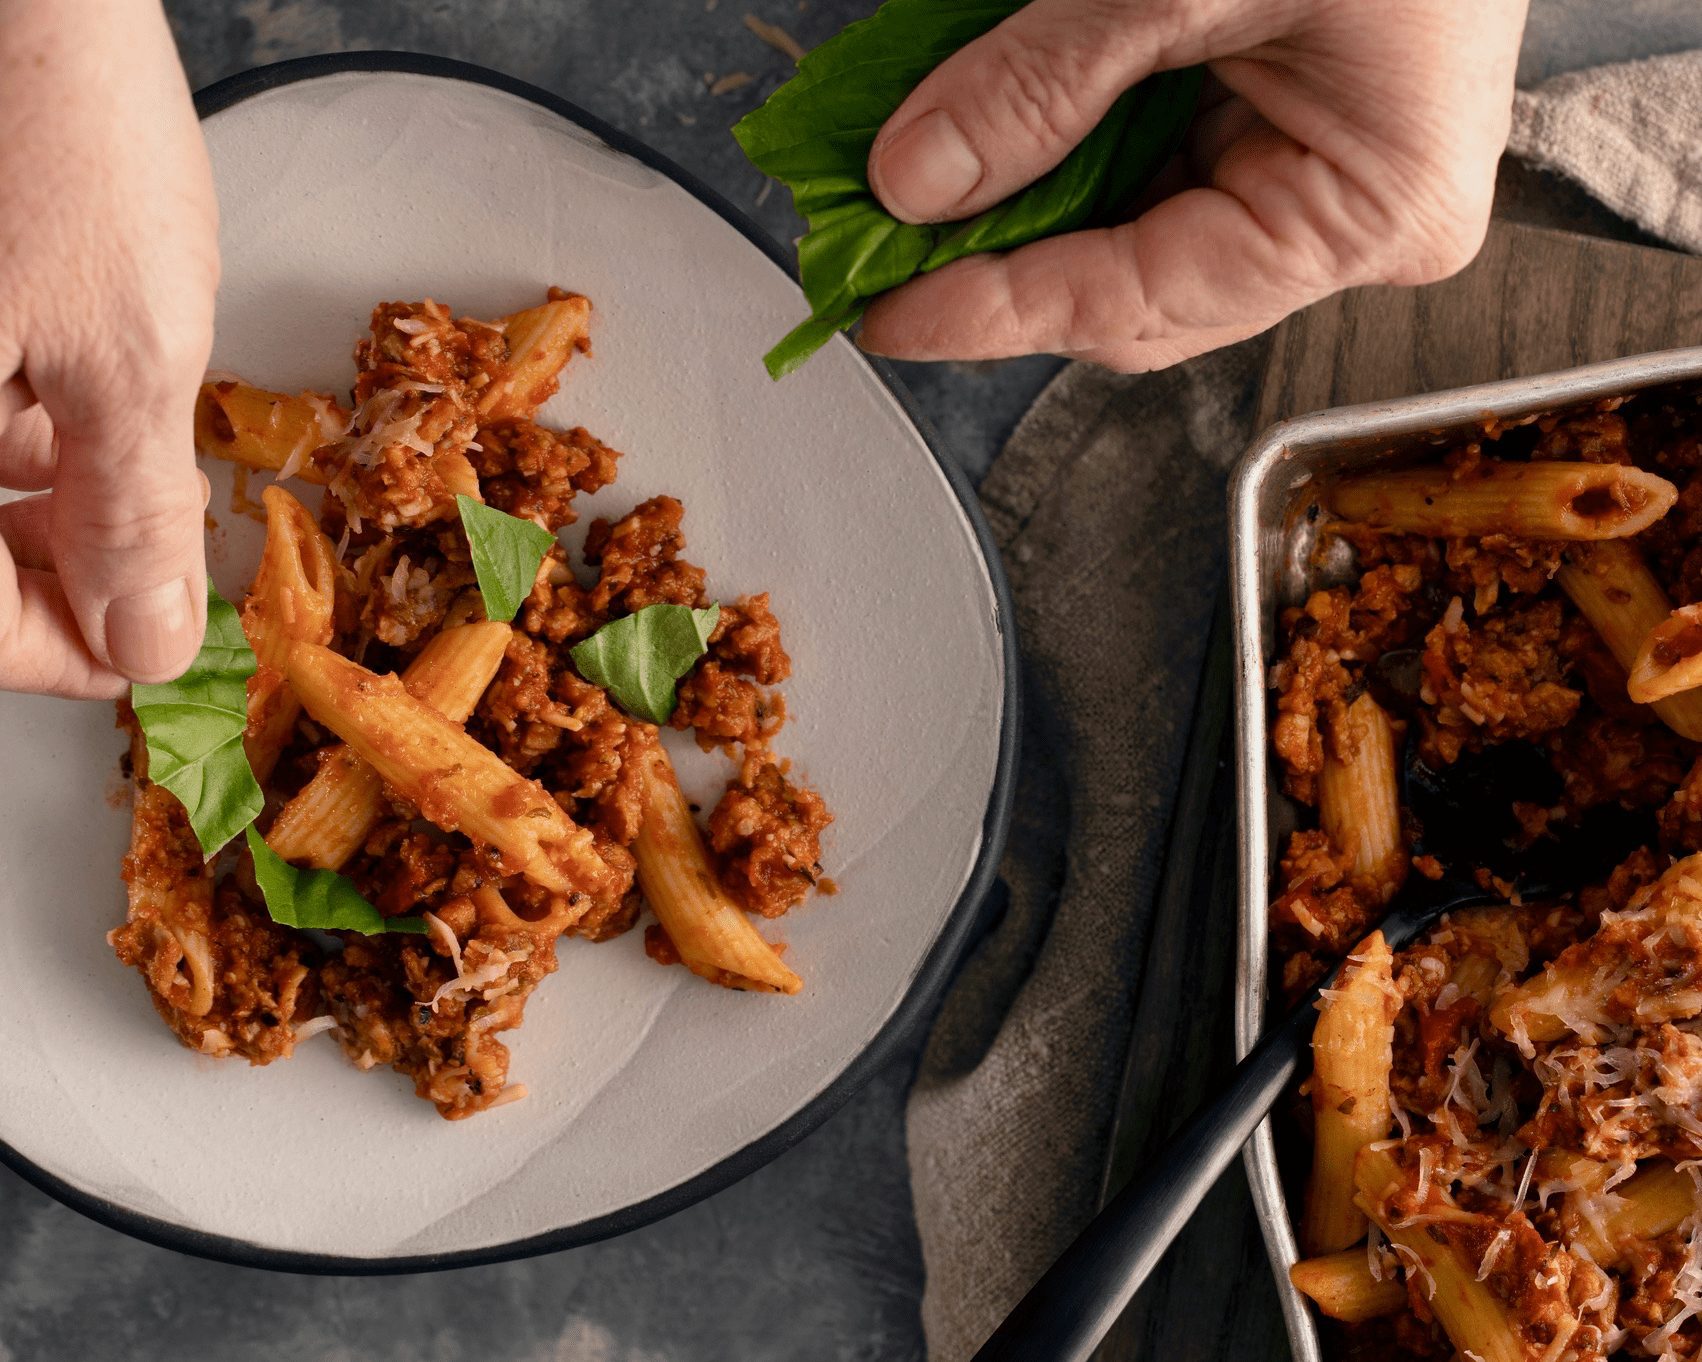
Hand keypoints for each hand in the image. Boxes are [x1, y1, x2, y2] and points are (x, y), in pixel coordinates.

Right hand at [0, 0, 215, 696]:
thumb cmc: (47, 123)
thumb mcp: (125, 347)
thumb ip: (128, 513)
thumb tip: (143, 641)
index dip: (63, 650)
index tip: (147, 640)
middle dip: (55, 562)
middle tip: (148, 547)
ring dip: (40, 491)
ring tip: (120, 440)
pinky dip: (15, 416)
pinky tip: (68, 377)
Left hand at [859, 0, 1526, 370]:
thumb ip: (1043, 82)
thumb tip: (918, 181)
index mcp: (1371, 205)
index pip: (1140, 301)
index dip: (995, 311)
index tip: (885, 312)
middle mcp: (1353, 221)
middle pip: (1136, 296)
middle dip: (1005, 273)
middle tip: (883, 256)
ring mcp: (1324, 184)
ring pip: (1136, 249)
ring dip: (1027, 223)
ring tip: (925, 199)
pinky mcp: (1291, 140)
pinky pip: (1157, 185)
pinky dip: (1069, 167)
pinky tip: (998, 151)